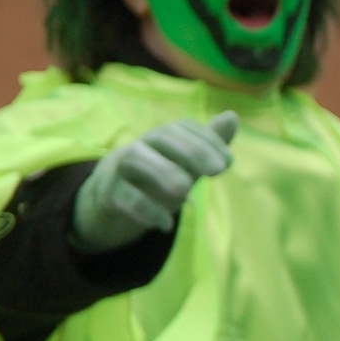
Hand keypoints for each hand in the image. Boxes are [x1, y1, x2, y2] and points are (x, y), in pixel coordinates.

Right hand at [71, 112, 237, 252]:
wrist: (112, 202)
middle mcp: (139, 146)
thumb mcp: (185, 164)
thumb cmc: (156, 177)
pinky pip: (122, 195)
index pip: (181, 128)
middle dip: (190, 150)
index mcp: (159, 139)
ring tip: (185, 189)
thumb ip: (207, 144)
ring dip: (162, 170)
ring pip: (135, 157)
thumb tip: (232, 116)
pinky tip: (166, 224)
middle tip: (217, 171)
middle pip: (159, 136)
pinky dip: (145, 209)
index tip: (227, 163)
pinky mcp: (107, 193)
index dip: (206, 140)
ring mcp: (119, 167)